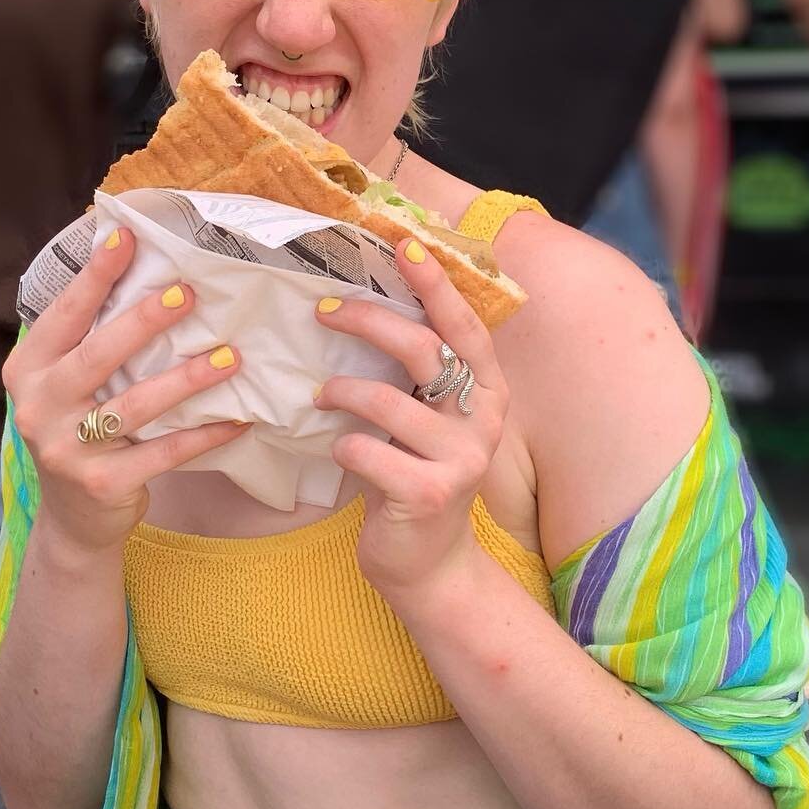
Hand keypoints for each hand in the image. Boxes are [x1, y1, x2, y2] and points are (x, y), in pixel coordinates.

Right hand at [2, 226, 244, 554]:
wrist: (73, 519)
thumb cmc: (80, 432)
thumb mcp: (66, 386)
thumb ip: (88, 341)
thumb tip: (139, 271)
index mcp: (28, 370)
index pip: (64, 315)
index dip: (94, 276)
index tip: (126, 237)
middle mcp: (38, 407)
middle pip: (98, 355)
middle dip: (144, 321)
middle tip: (190, 294)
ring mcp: (67, 449)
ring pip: (135, 405)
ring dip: (187, 380)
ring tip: (231, 357)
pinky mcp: (101, 484)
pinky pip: (163, 453)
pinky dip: (204, 435)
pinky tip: (238, 420)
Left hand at [313, 240, 508, 602]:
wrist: (428, 564)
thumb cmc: (418, 474)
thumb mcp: (428, 418)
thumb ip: (418, 373)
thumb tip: (367, 301)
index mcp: (488, 391)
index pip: (464, 324)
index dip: (435, 283)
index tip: (403, 244)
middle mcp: (484, 420)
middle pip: (423, 348)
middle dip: (368, 320)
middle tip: (324, 311)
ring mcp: (461, 460)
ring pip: (387, 400)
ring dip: (342, 389)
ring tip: (321, 392)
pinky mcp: (428, 494)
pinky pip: (367, 451)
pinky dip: (342, 444)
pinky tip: (339, 449)